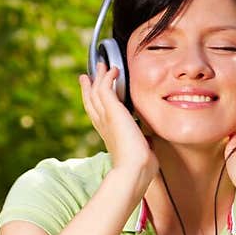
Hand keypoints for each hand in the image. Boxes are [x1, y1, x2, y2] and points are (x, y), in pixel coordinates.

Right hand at [79, 62, 157, 192]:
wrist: (134, 169)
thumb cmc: (140, 168)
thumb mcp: (141, 151)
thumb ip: (143, 144)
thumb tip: (149, 141)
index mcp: (109, 135)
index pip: (98, 116)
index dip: (94, 104)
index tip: (94, 95)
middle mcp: (103, 125)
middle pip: (91, 101)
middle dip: (89, 88)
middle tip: (86, 76)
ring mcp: (106, 117)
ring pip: (96, 92)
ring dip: (99, 77)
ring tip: (101, 65)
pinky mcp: (112, 110)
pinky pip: (106, 88)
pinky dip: (108, 77)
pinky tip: (114, 70)